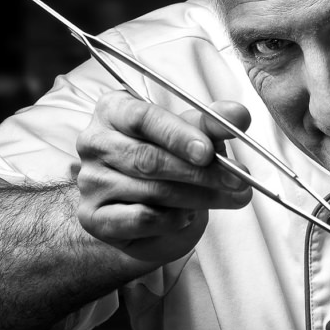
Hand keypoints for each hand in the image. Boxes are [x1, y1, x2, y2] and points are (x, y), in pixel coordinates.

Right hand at [75, 91, 252, 262]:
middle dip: (200, 172)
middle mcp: (95, 143)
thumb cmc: (171, 161)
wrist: (151, 210)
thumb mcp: (194, 136)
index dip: (178, 135)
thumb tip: (238, 115)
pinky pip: (141, 219)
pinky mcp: (94, 218)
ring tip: (230, 197)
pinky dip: (173, 219)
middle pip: (149, 158)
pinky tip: (189, 214)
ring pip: (151, 191)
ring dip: (198, 197)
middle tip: (238, 180)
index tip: (208, 151)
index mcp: (114, 111)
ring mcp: (91, 182)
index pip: (143, 117)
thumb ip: (214, 124)